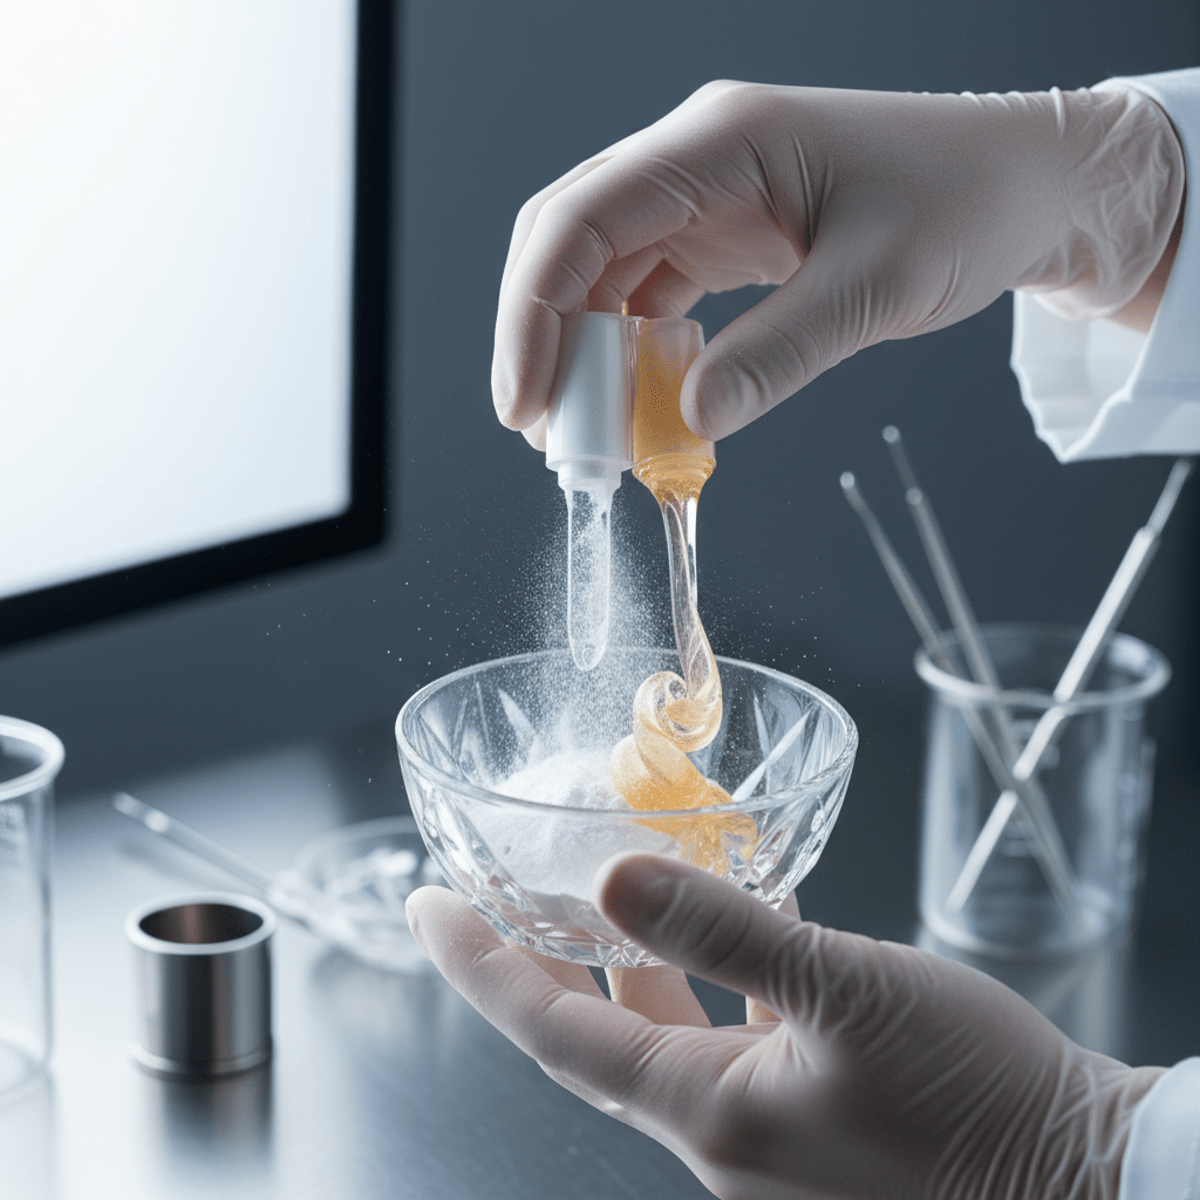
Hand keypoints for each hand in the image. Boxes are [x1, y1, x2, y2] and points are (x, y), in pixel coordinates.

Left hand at [407, 854, 1163, 1199]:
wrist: (1092, 1184)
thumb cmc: (979, 1103)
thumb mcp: (849, 992)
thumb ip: (726, 932)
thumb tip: (616, 875)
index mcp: (708, 1114)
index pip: (552, 1032)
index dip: (480, 964)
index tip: (425, 905)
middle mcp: (720, 1136)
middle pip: (599, 1032)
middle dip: (545, 955)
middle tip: (501, 884)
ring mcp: (766, 1135)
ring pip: (670, 1029)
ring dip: (640, 956)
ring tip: (620, 876)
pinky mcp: (812, 1121)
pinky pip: (735, 1038)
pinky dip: (719, 975)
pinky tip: (746, 915)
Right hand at [493, 81, 1182, 446]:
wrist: (1024, 186)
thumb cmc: (967, 205)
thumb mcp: (877, 287)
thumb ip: (778, 355)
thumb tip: (686, 426)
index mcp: (720, 142)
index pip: (580, 220)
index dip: (533, 315)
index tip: (526, 405)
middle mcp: (696, 160)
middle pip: (569, 244)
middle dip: (546, 342)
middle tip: (553, 437)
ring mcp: (705, 197)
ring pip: (602, 275)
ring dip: (587, 357)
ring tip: (595, 437)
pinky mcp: (723, 236)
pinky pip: (649, 295)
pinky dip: (636, 356)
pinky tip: (645, 406)